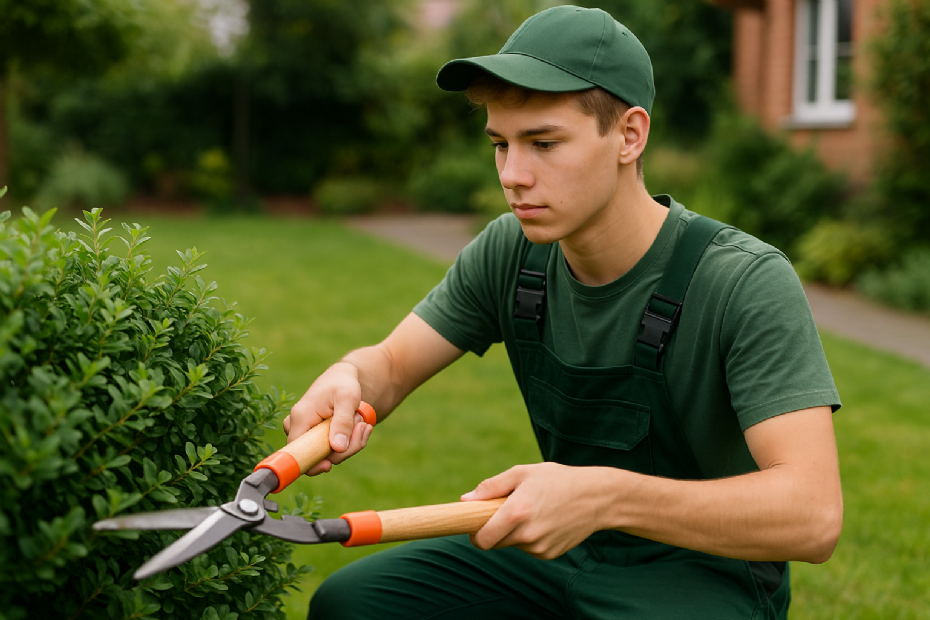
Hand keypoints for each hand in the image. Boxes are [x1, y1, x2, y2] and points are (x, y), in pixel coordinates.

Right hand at [283, 362, 373, 475]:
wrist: (343, 378)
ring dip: (351, 442)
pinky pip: (333, 449)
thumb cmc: (343, 384)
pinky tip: (360, 426)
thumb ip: (343, 422)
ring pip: (328, 454)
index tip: (329, 465)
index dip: (311, 463)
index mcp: (300, 417)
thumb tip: (337, 448)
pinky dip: (350, 441)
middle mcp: (298, 427)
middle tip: (363, 426)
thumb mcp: (347, 398)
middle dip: (345, 448)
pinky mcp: (316, 436)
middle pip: (316, 455)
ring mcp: (306, 432)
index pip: (296, 451)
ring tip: (362, 421)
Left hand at [461, 463, 604, 559]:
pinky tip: (546, 521)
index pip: (482, 540)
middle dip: (495, 529)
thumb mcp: (522, 473)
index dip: (474, 534)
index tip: (475, 525)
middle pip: (495, 543)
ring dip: (516, 532)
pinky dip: (531, 537)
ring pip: (514, 544)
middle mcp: (527, 535)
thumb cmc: (557, 480)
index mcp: (516, 513)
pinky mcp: (550, 555)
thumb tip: (466, 500)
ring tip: (535, 510)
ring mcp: (539, 548)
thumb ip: (491, 487)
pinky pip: (530, 548)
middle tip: (509, 509)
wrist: (597, 497)